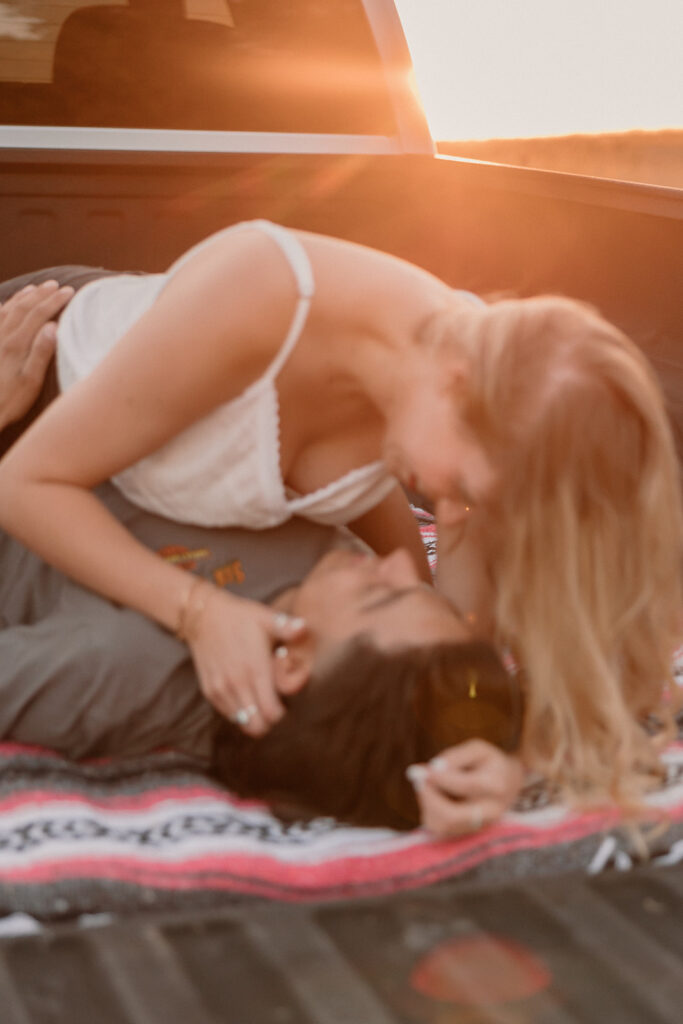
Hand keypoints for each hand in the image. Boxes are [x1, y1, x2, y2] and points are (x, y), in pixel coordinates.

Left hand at [0, 280, 73, 430]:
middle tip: (55, 285)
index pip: (39, 315)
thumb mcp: (31, 382)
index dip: (54, 301)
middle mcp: (3, 336)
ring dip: (23, 297)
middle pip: (23, 307)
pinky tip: (8, 305)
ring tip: (35, 288)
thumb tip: (53, 327)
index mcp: (17, 345)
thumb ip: (41, 353)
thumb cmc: (9, 400)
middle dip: (41, 294)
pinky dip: (5, 307)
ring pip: (8, 309)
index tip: (69, 291)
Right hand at [186, 585, 307, 735]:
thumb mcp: (266, 617)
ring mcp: (221, 689)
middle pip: (257, 727)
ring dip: (254, 717)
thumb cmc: (240, 617)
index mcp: (255, 669)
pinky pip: (228, 714)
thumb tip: (305, 628)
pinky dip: (240, 711)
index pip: (272, 713)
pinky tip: (247, 694)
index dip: (283, 714)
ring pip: (242, 723)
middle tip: (276, 706)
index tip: (287, 703)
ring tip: (262, 700)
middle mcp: (236, 684)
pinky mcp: (210, 691)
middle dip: (270, 722)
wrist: (203, 615)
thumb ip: (288, 627)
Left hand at [407, 739, 522, 838]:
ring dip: (427, 804)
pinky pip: (439, 829)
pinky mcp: (468, 835)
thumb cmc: (490, 763)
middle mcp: (490, 812)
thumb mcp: (477, 749)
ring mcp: (480, 827)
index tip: (422, 769)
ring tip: (429, 785)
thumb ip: (455, 756)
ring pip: (442, 826)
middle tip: (419, 779)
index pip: (463, 786)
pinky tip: (435, 797)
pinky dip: (430, 812)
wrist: (510, 783)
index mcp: (496, 786)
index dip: (438, 778)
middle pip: (451, 816)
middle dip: (428, 797)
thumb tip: (433, 768)